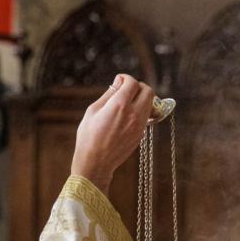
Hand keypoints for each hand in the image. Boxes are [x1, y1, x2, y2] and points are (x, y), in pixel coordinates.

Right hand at [71, 74, 154, 191]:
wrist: (95, 162)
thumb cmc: (89, 136)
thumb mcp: (93, 110)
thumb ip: (109, 94)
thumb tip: (119, 82)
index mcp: (119, 105)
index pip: (133, 82)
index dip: (126, 78)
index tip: (119, 80)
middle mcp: (133, 114)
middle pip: (148, 90)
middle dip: (138, 86)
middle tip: (127, 90)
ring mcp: (139, 125)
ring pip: (150, 103)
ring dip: (142, 99)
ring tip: (128, 103)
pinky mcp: (141, 134)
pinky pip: (146, 116)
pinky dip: (141, 111)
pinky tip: (128, 116)